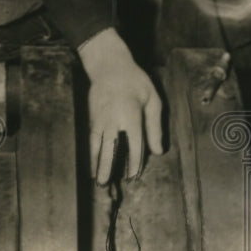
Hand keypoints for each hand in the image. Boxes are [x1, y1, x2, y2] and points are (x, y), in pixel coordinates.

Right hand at [78, 28, 162, 183]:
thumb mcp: (152, 99)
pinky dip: (92, 154)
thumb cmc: (135, 82)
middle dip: (108, 167)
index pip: (134, 143)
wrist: (108, 65)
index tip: (134, 176)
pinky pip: (92, 140)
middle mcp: (112, 119)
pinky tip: (92, 164)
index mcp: (130, 114)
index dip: (134, 162)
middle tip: (106, 185)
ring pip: (97, 146)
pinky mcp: (92, 118)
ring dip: (97, 164)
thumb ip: (155, 126)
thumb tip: (158, 151)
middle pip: (110, 148)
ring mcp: (99, 119)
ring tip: (97, 181)